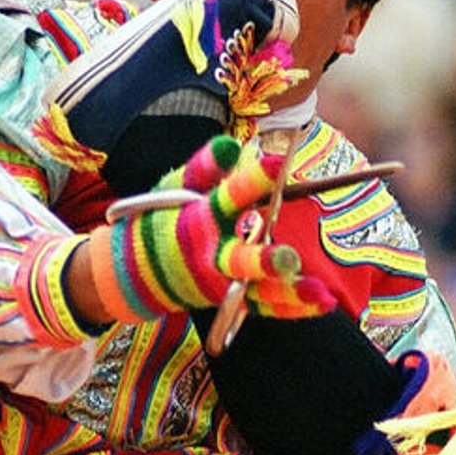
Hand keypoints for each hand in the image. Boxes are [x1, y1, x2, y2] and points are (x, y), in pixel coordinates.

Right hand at [83, 136, 334, 321]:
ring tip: (320, 293)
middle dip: (262, 262)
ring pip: (256, 291)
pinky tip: (322, 302)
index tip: (276, 163)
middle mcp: (210, 255)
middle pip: (239, 260)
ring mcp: (220, 283)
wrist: (133, 272)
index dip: (251, 180)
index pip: (227, 196)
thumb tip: (231, 146)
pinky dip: (292, 308)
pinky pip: (263, 307)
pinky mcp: (229, 301)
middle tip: (289, 259)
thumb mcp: (175, 188)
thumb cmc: (161, 219)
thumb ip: (205, 167)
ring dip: (288, 294)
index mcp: (199, 219)